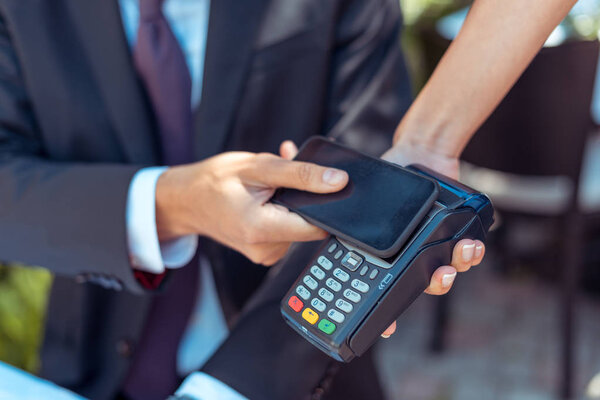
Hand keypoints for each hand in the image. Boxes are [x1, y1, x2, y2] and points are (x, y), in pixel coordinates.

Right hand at [155, 151, 347, 265]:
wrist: (185, 201)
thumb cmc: (214, 181)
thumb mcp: (258, 167)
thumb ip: (301, 174)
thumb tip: (338, 181)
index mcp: (263, 230)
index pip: (318, 226)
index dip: (325, 202)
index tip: (318, 184)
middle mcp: (266, 250)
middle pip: (308, 223)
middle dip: (302, 195)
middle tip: (280, 176)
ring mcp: (266, 254)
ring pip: (298, 224)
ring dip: (291, 200)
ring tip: (266, 186)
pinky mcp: (266, 252)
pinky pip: (287, 229)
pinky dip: (283, 210)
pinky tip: (267, 197)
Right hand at [280, 140, 484, 337]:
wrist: (417, 151)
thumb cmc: (387, 177)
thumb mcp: (362, 205)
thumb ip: (348, 222)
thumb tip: (323, 231)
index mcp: (388, 255)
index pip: (386, 290)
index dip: (387, 314)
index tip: (388, 329)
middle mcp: (413, 255)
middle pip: (422, 284)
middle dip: (432, 286)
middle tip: (436, 279)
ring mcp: (435, 246)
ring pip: (446, 271)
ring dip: (454, 269)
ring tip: (455, 259)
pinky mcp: (456, 231)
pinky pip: (466, 250)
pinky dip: (471, 251)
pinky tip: (471, 245)